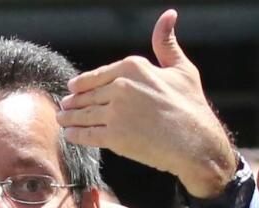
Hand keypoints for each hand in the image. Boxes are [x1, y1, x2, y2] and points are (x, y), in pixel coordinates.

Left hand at [58, 10, 235, 198]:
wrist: (196, 142)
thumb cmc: (191, 106)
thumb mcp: (181, 68)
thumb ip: (166, 43)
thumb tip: (168, 15)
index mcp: (133, 66)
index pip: (98, 75)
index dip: (82, 83)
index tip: (72, 87)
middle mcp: (121, 86)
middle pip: (88, 95)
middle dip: (73, 102)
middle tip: (64, 106)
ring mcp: (116, 112)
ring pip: (84, 115)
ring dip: (69, 117)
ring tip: (62, 119)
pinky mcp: (114, 137)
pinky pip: (87, 134)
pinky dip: (75, 135)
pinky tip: (69, 135)